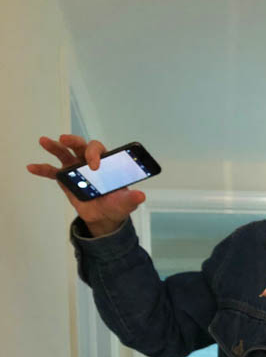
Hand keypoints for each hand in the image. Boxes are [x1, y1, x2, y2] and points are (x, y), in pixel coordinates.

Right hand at [26, 134, 145, 235]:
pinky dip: (42, 169)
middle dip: (73, 140)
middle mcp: (88, 160)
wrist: (104, 216)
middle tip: (65, 139)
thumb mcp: (125, 203)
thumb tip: (141, 196)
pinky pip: (51, 172)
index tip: (94, 166)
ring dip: (54, 146)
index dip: (95, 153)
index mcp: (105, 161)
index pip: (98, 149)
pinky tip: (31, 167)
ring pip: (63, 153)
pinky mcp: (64, 179)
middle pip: (80, 144)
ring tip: (44, 141)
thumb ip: (131, 199)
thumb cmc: (116, 204)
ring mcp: (75, 168)